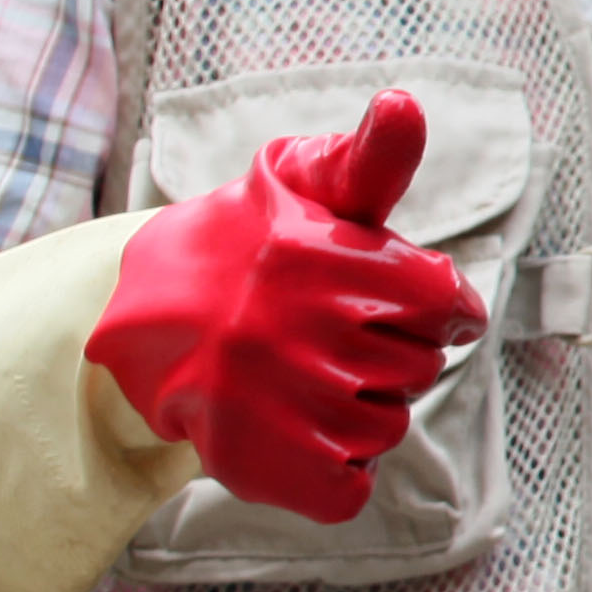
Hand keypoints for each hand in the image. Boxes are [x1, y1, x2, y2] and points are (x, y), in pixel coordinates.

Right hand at [84, 89, 489, 524]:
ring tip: (309, 377)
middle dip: (393, 352)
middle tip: (334, 336)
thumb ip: (372, 157)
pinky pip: (347, 487)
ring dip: (363, 408)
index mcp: (326, 262)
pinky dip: (337, 469)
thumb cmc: (254, 241)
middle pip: (421, 368)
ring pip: (387, 427)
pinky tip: (300, 428)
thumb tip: (403, 104)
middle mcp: (300, 334)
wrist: (143, 314)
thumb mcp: (309, 181)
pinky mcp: (259, 466)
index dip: (438, 306)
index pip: (448, 304)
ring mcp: (278, 405)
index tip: (404, 302)